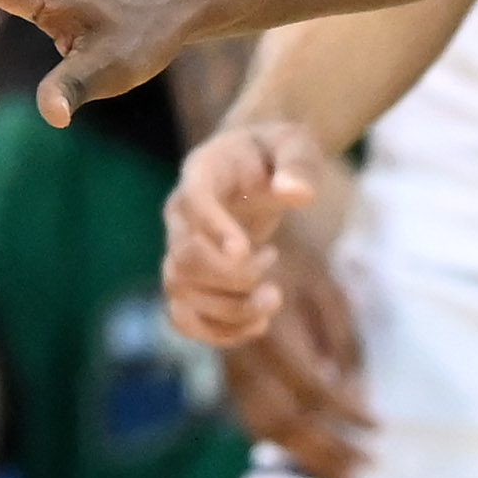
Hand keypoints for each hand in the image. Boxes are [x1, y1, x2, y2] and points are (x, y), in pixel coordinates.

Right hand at [159, 124, 326, 345]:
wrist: (255, 166)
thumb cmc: (276, 152)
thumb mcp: (295, 144)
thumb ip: (298, 164)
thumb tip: (296, 194)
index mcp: (201, 171)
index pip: (193, 200)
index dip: (214, 228)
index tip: (248, 250)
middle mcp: (180, 213)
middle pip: (183, 258)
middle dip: (233, 277)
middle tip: (273, 263)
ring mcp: (179, 248)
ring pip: (180, 293)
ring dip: (230, 310)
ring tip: (275, 297)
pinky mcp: (190, 278)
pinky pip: (184, 318)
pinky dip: (218, 332)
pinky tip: (259, 323)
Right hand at [214, 225, 370, 477]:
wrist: (237, 238)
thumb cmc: (292, 258)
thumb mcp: (328, 289)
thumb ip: (342, 342)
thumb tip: (356, 394)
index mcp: (271, 331)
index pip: (311, 387)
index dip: (346, 411)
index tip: (378, 426)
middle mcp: (245, 356)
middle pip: (285, 420)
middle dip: (328, 448)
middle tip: (368, 463)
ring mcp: (232, 367)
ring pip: (265, 426)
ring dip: (307, 454)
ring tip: (347, 471)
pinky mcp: (229, 373)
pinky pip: (254, 418)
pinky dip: (285, 441)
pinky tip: (314, 451)